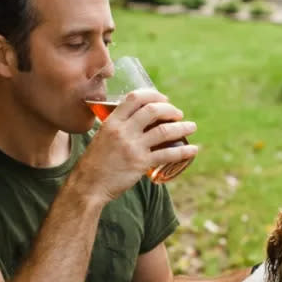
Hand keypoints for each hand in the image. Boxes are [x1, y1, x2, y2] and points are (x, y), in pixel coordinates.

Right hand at [72, 89, 197, 202]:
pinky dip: (183, 151)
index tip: (164, 99)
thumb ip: (116, 128)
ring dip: (182, 127)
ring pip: (164, 130)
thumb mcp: (101, 137)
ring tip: (191, 127)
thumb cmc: (94, 163)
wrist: (88, 186)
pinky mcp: (141, 163)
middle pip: (153, 110)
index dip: (153, 95)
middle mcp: (123, 131)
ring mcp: (133, 147)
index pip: (135, 98)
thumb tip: (132, 122)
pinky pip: (167, 154)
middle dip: (170, 109)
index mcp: (112, 121)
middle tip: (178, 114)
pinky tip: (192, 150)